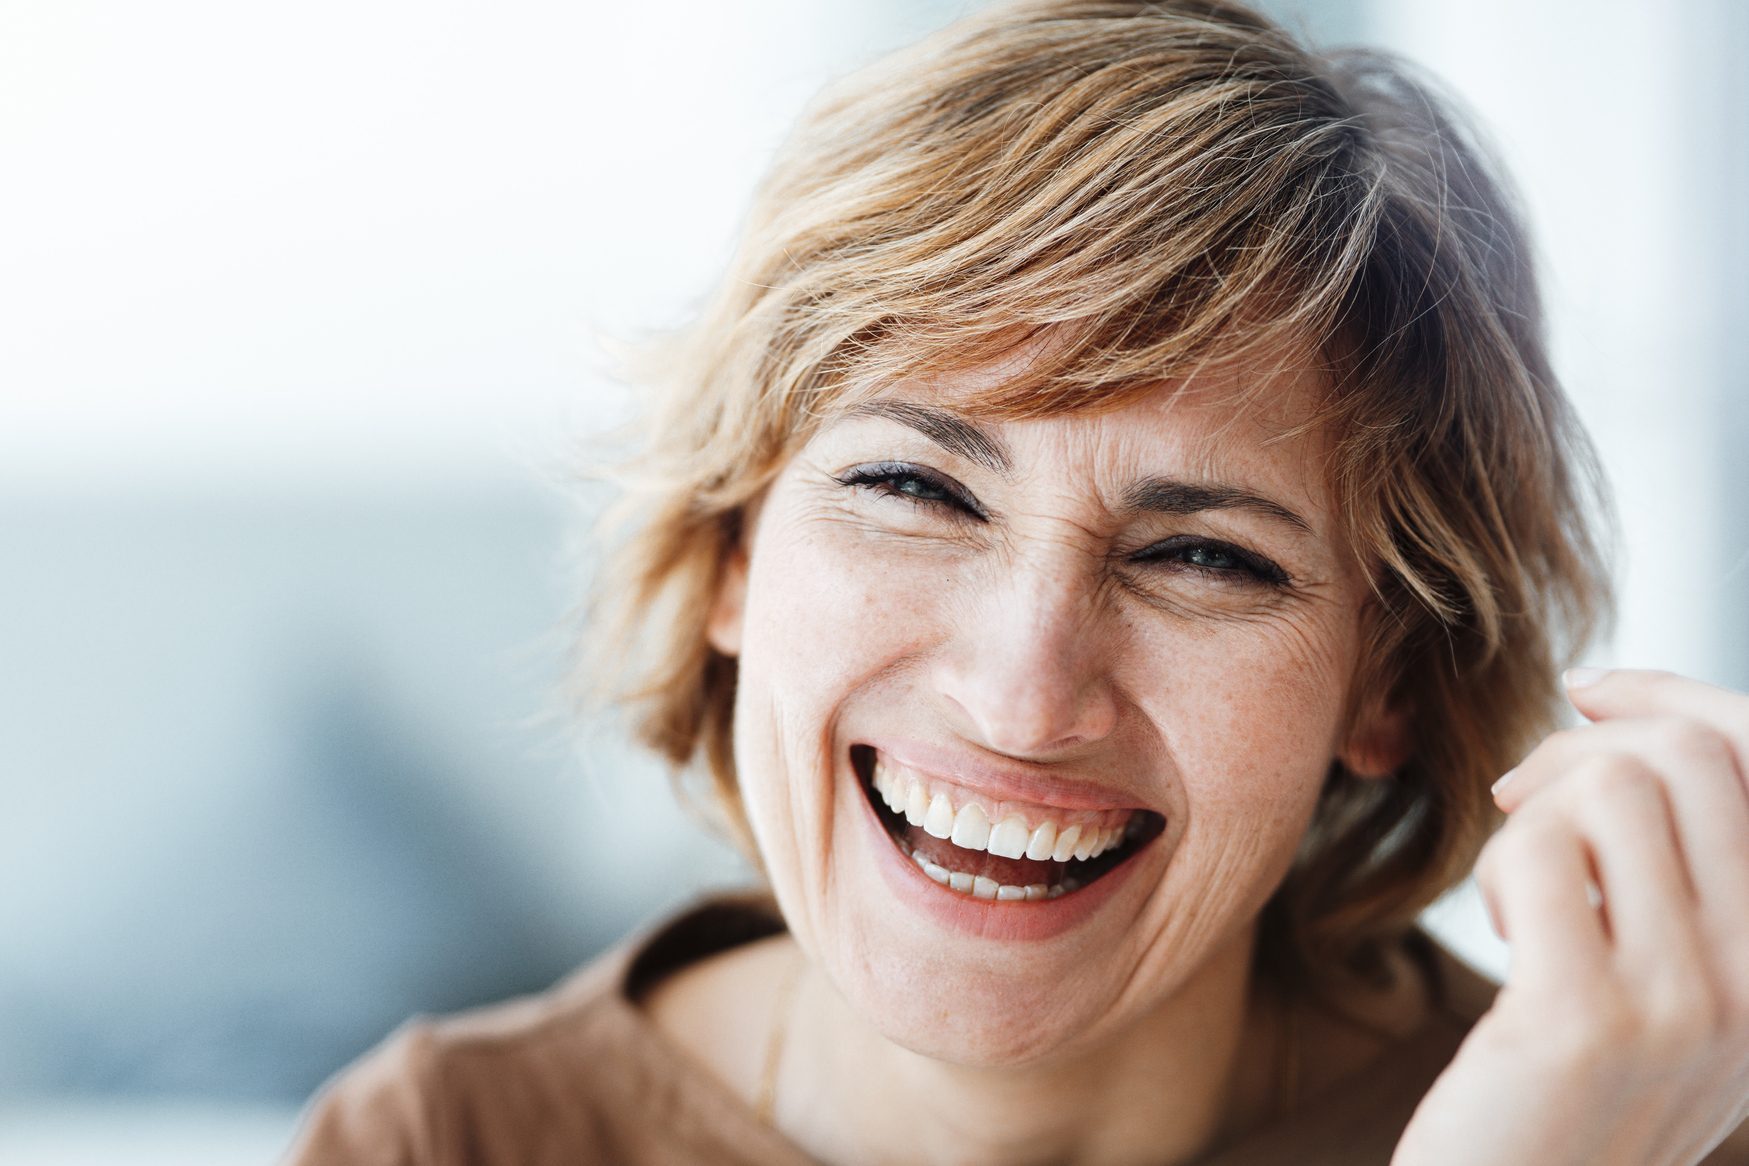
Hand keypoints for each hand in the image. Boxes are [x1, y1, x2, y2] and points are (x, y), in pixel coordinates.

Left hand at [1393, 669, 1748, 1165]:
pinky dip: (1500, 870)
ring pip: (1611, 787)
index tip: (1590, 689)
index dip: (1679, 695)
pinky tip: (1512, 938)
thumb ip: (1687, 870)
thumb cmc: (1580, 1090)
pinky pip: (1536, 850)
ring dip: (1536, 823)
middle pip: (1688, 756)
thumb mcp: (1673, 980)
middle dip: (1578, 753)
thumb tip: (1613, 709)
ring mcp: (1689, 1004)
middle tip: (1524, 813)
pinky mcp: (1585, 1020)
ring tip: (1527, 902)